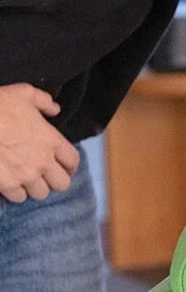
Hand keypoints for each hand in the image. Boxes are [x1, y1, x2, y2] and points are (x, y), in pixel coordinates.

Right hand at [0, 84, 79, 202]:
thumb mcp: (24, 93)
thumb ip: (44, 101)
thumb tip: (54, 109)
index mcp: (51, 140)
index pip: (73, 161)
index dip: (70, 165)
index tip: (64, 166)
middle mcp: (43, 161)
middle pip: (62, 184)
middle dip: (55, 180)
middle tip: (45, 175)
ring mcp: (25, 175)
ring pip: (41, 194)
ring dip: (35, 187)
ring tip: (27, 179)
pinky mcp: (7, 185)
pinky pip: (19, 198)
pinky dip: (16, 193)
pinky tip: (11, 184)